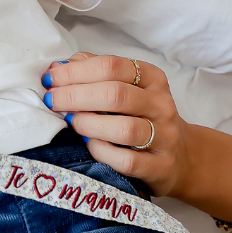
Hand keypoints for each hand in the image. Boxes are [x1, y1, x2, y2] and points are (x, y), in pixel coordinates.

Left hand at [40, 54, 195, 197]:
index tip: (51, 78)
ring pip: (124, 129)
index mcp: (152, 79)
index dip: (76, 71)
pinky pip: (127, 160)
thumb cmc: (142, 118)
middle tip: (52, 101)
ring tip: (71, 122)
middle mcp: (161, 105)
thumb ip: (95, 73)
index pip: (112, 66)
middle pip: (116, 94)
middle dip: (76, 96)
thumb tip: (59, 68)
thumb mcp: (127, 89)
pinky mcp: (161, 166)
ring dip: (89, 124)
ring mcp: (164, 137)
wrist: (181, 157)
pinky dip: (102, 152)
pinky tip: (89, 145)